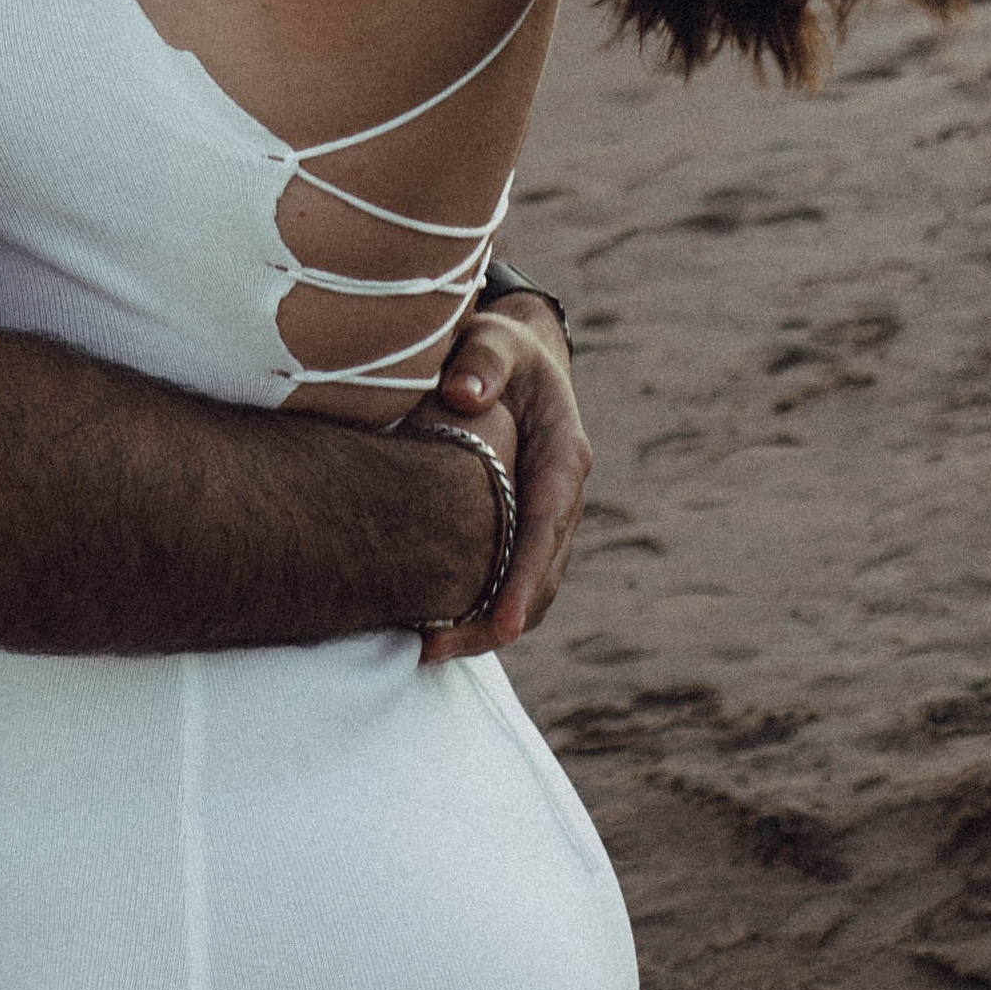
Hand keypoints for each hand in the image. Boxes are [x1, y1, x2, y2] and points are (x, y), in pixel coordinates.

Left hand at [412, 295, 589, 663]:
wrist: (518, 353)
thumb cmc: (502, 347)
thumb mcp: (495, 339)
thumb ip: (482, 360)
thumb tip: (463, 397)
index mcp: (564, 456)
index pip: (545, 526)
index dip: (524, 578)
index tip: (504, 625)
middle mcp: (561, 495)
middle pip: (540, 576)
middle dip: (496, 621)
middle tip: (435, 650)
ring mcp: (546, 517)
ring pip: (529, 589)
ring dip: (485, 625)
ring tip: (427, 650)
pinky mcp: (522, 527)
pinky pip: (511, 577)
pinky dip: (481, 607)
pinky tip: (434, 622)